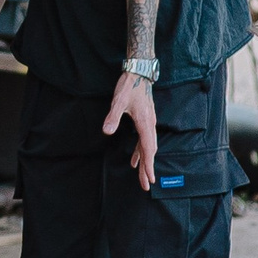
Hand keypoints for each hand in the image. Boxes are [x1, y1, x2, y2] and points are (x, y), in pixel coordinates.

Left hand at [102, 74, 157, 190]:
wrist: (139, 73)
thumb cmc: (129, 86)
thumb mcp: (119, 101)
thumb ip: (113, 117)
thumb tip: (107, 131)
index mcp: (145, 123)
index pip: (148, 148)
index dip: (148, 164)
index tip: (149, 178)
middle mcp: (150, 125)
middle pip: (150, 151)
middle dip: (148, 168)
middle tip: (146, 185)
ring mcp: (149, 123)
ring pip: (148, 146)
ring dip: (145, 161)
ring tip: (142, 177)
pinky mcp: (145, 120)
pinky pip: (144, 140)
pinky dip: (141, 151)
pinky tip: (135, 159)